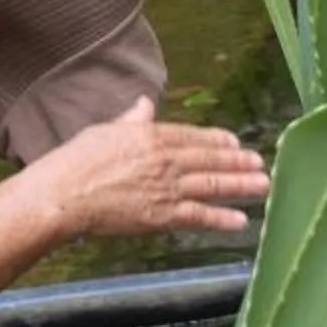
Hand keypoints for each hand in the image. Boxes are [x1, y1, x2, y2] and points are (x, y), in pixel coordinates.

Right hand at [39, 93, 269, 241]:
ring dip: (240, 186)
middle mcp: (165, 159)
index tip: (235, 142)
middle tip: (260, 164)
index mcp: (150, 135)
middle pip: (209, 159)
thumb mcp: (104, 131)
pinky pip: (199, 216)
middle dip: (238, 162)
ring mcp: (166, 188)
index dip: (217, 140)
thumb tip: (145, 104)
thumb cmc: (74, 162)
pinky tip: (240, 222)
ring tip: (262, 187)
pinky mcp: (162, 216)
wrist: (64, 195)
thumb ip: (131, 120)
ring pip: (212, 185)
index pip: (192, 136)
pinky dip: (221, 219)